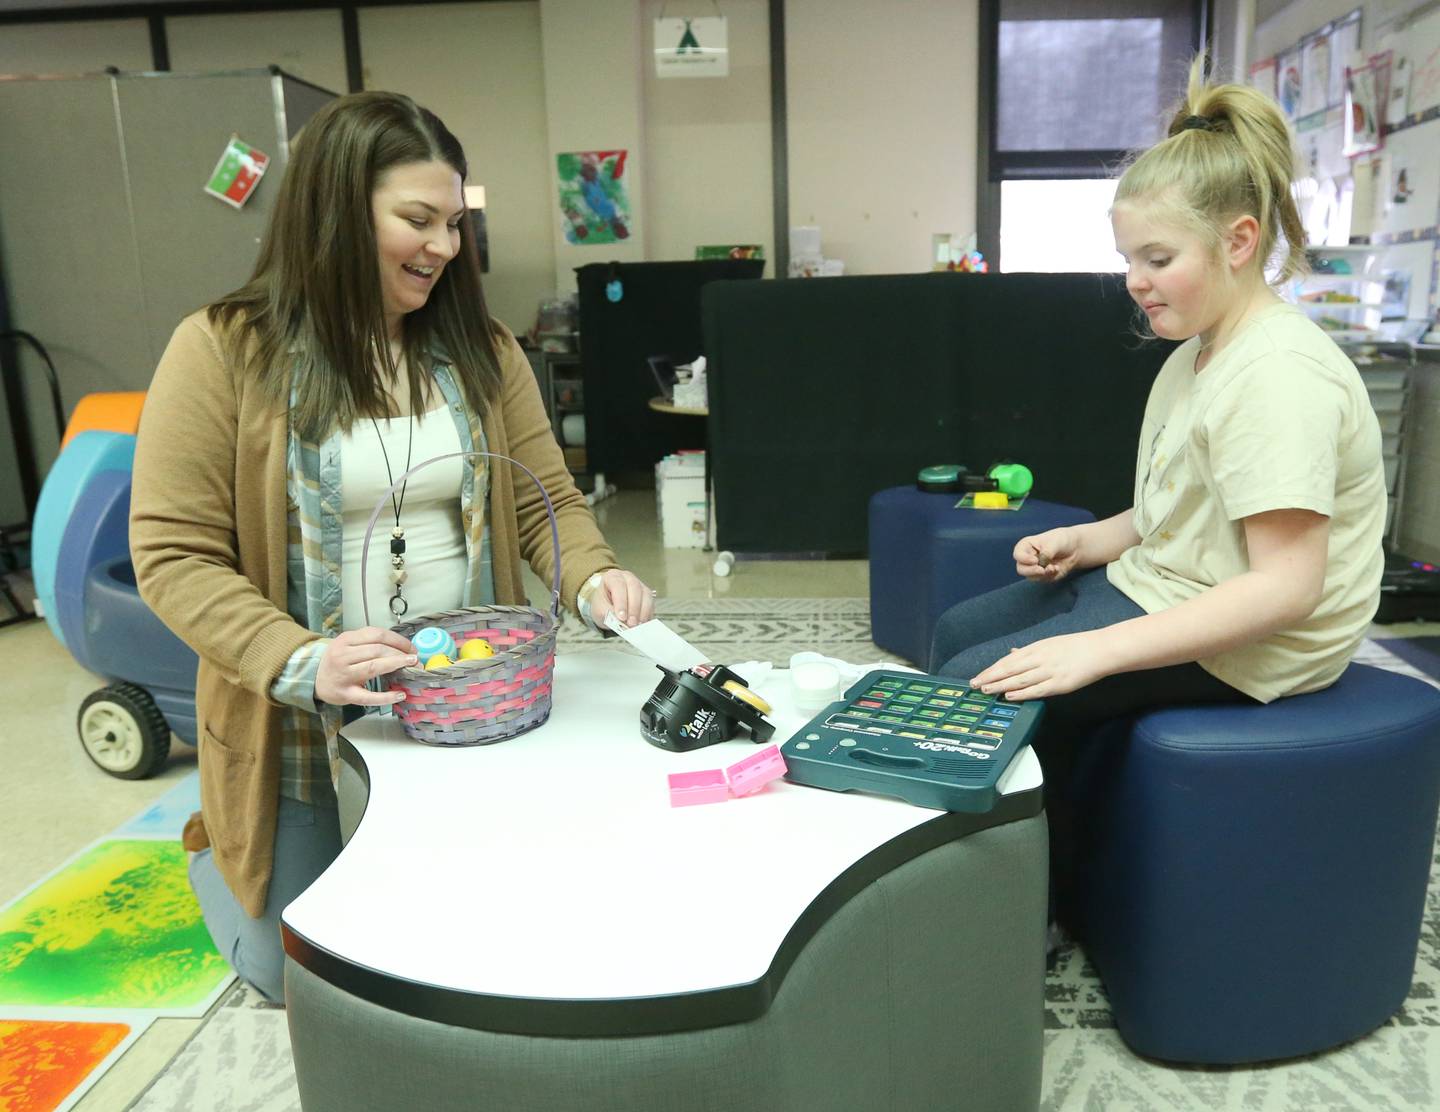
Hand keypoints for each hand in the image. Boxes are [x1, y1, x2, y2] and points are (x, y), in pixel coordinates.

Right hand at [315, 627, 416, 706]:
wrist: (313, 679)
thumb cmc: (336, 661)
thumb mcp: (347, 644)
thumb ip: (369, 643)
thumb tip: (402, 646)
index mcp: (346, 640)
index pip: (376, 634)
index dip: (397, 640)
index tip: (411, 647)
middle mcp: (343, 655)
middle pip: (377, 650)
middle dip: (400, 653)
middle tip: (415, 659)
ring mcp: (344, 675)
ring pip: (373, 667)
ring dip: (396, 665)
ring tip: (412, 667)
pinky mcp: (345, 694)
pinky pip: (368, 696)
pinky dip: (386, 696)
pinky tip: (400, 694)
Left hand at [589, 568, 656, 628]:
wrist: (606, 606)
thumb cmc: (602, 605)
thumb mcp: (599, 610)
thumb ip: (609, 613)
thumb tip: (621, 621)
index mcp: (612, 577)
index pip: (618, 586)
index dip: (621, 602)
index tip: (621, 617)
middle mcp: (627, 577)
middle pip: (634, 588)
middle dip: (634, 608)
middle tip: (631, 623)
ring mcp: (639, 584)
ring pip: (646, 594)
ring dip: (643, 611)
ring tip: (637, 625)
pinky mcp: (646, 594)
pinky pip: (651, 602)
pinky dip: (647, 614)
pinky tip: (643, 623)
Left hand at [969, 631, 1109, 700]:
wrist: (1100, 650)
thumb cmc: (1076, 646)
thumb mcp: (1049, 643)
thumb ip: (1029, 651)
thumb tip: (1012, 653)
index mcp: (1037, 648)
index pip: (1008, 661)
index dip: (991, 669)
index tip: (978, 676)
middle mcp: (1040, 658)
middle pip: (1009, 669)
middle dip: (990, 677)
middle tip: (974, 685)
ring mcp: (1050, 671)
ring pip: (1019, 680)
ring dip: (1000, 685)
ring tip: (986, 690)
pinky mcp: (1060, 684)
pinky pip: (1037, 690)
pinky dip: (1022, 693)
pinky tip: (1008, 696)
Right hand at [1014, 527, 1080, 581]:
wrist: (1074, 548)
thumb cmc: (1061, 540)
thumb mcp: (1054, 542)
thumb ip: (1046, 553)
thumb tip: (1042, 564)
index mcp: (1026, 546)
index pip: (1018, 554)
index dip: (1024, 559)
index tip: (1035, 560)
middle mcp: (1027, 558)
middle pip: (1021, 569)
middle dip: (1031, 571)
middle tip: (1042, 570)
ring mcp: (1034, 568)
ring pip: (1031, 577)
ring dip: (1043, 574)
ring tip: (1053, 567)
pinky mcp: (1043, 576)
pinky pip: (1043, 579)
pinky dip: (1051, 575)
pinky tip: (1057, 568)